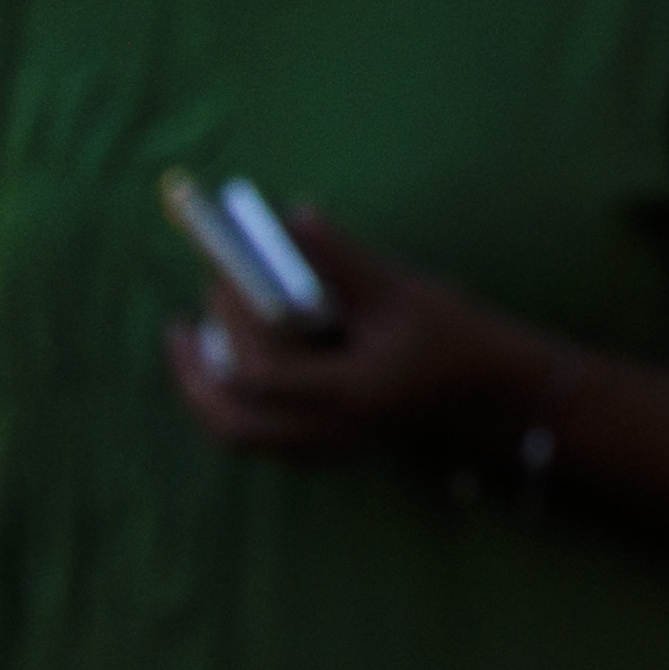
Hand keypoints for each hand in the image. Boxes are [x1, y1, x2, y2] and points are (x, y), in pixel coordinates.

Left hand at [162, 206, 546, 465]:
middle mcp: (329, 432)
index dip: (233, 323)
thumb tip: (292, 217)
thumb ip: (344, 260)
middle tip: (182, 328)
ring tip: (192, 347)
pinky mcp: (318, 451)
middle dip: (196, 373)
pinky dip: (228, 408)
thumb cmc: (451, 334)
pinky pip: (253, 439)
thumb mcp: (402, 292)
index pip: (264, 372)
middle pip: (234, 421)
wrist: (486, 388)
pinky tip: (228, 371)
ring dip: (204, 393)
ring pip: (236, 436)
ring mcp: (322, 449)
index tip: (222, 277)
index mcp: (351, 393)